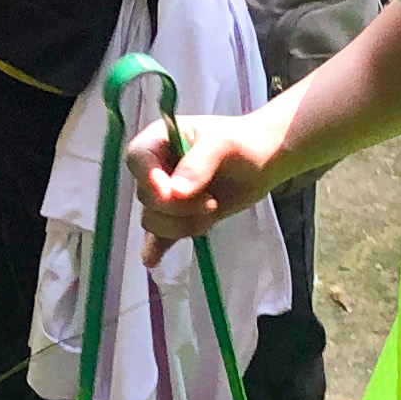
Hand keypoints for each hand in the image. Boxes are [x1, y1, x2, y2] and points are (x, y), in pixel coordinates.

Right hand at [131, 97, 293, 263]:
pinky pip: (158, 236)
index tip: (170, 194)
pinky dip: (156, 247)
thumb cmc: (244, 143)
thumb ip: (199, 164)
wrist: (263, 161)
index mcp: (160, 140)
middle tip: (211, 202)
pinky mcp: (177, 217)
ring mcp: (166, 194)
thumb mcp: (224, 144)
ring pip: (154, 220)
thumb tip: (175, 193)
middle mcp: (157, 167)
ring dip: (182, 225)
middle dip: (179, 207)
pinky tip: (153, 259)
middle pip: (147, 197)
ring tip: (211, 212)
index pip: (137, 159)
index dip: (149, 179)